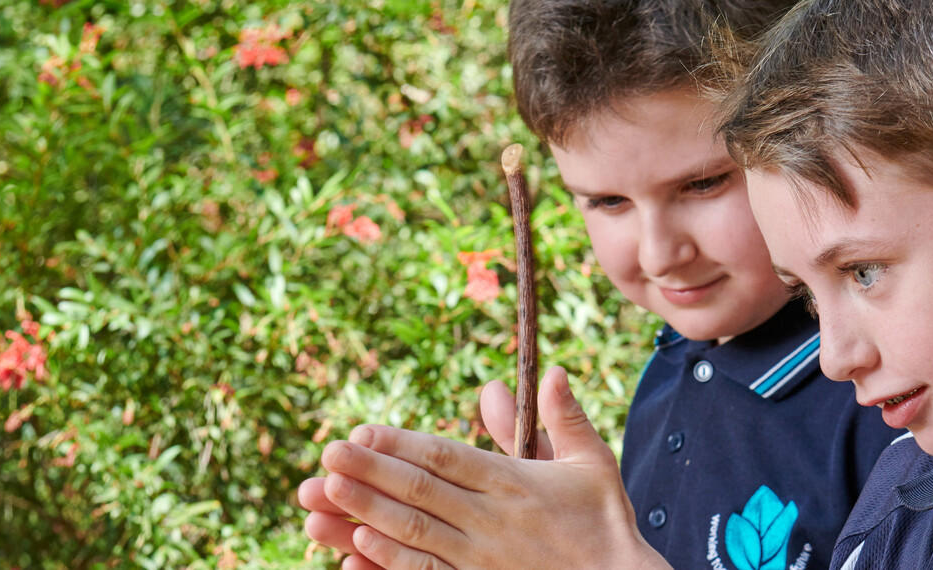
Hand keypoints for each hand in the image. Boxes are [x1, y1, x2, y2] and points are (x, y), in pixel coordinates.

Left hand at [315, 367, 669, 568]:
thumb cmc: (607, 524)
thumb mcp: (591, 463)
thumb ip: (563, 417)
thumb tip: (550, 370)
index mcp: (515, 483)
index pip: (447, 458)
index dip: (402, 444)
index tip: (363, 431)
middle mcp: (491, 520)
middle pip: (420, 491)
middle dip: (370, 470)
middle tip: (326, 453)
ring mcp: (482, 559)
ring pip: (413, 532)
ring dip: (366, 511)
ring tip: (326, 494)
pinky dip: (391, 562)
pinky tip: (358, 550)